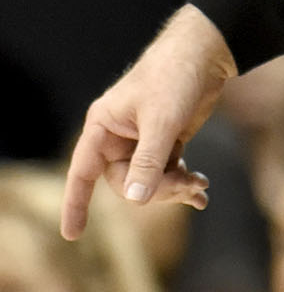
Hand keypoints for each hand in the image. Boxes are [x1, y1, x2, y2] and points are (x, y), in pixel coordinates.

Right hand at [62, 6, 235, 237]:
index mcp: (103, 127)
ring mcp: (141, 142)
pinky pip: (166, 174)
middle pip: (126, 184)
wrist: (204, 57)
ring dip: (174, 190)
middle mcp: (117, 136)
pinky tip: (202, 188)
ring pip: (148, 183)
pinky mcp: (165, 143)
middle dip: (156, 191)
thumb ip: (149, 162)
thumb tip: (135, 198)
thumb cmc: (174, 79)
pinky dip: (182, 183)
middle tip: (189, 187)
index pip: (83, 172)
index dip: (76, 203)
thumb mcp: (162, 122)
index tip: (71, 234)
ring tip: (201, 188)